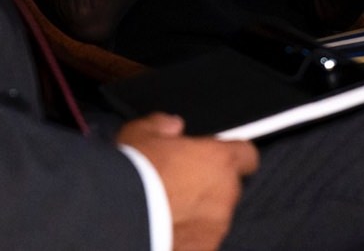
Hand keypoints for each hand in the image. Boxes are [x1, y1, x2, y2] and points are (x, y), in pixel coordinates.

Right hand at [117, 113, 259, 250]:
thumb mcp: (140, 133)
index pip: (246, 155)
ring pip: (215, 216)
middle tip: (179, 189)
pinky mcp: (204, 249)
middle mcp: (226, 193)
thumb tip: (172, 126)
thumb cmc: (131, 174)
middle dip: (208, 188)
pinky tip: (166, 232)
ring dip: (198, 214)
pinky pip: (201, 239)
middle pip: (228, 188)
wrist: (117, 219)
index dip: (232, 157)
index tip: (215, 160)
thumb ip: (163, 125)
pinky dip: (189, 237)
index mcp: (220, 160)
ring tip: (166, 214)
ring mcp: (217, 226)